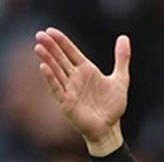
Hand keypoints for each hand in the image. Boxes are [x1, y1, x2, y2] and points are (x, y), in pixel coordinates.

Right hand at [34, 27, 129, 155]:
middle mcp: (75, 78)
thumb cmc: (113, 106)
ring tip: (39, 47)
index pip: (71, 52)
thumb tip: (124, 37)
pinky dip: (50, 78)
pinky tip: (44, 67)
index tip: (50, 30)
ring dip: (47, 59)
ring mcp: (70, 90)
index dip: (62, 42)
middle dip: (51, 47)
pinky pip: (57, 89)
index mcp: (86, 70)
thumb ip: (122, 59)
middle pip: (60, 59)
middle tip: (40, 34)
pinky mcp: (66, 103)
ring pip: (56, 71)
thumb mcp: (121, 79)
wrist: (110, 128)